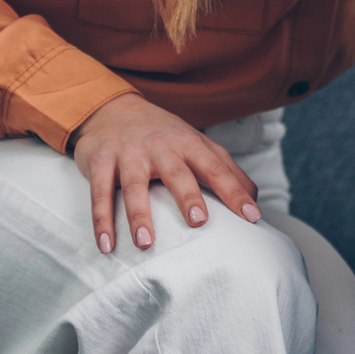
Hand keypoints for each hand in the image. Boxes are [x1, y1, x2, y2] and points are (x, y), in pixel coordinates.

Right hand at [69, 93, 260, 253]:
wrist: (112, 108)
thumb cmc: (164, 134)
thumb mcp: (196, 143)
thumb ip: (225, 168)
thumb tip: (254, 197)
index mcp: (189, 144)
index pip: (217, 169)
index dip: (235, 192)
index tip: (252, 216)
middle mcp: (161, 148)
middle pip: (177, 173)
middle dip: (188, 196)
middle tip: (198, 222)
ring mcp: (129, 154)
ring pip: (134, 186)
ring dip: (139, 215)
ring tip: (145, 243)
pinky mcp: (100, 162)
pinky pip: (99, 193)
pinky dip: (101, 220)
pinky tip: (106, 245)